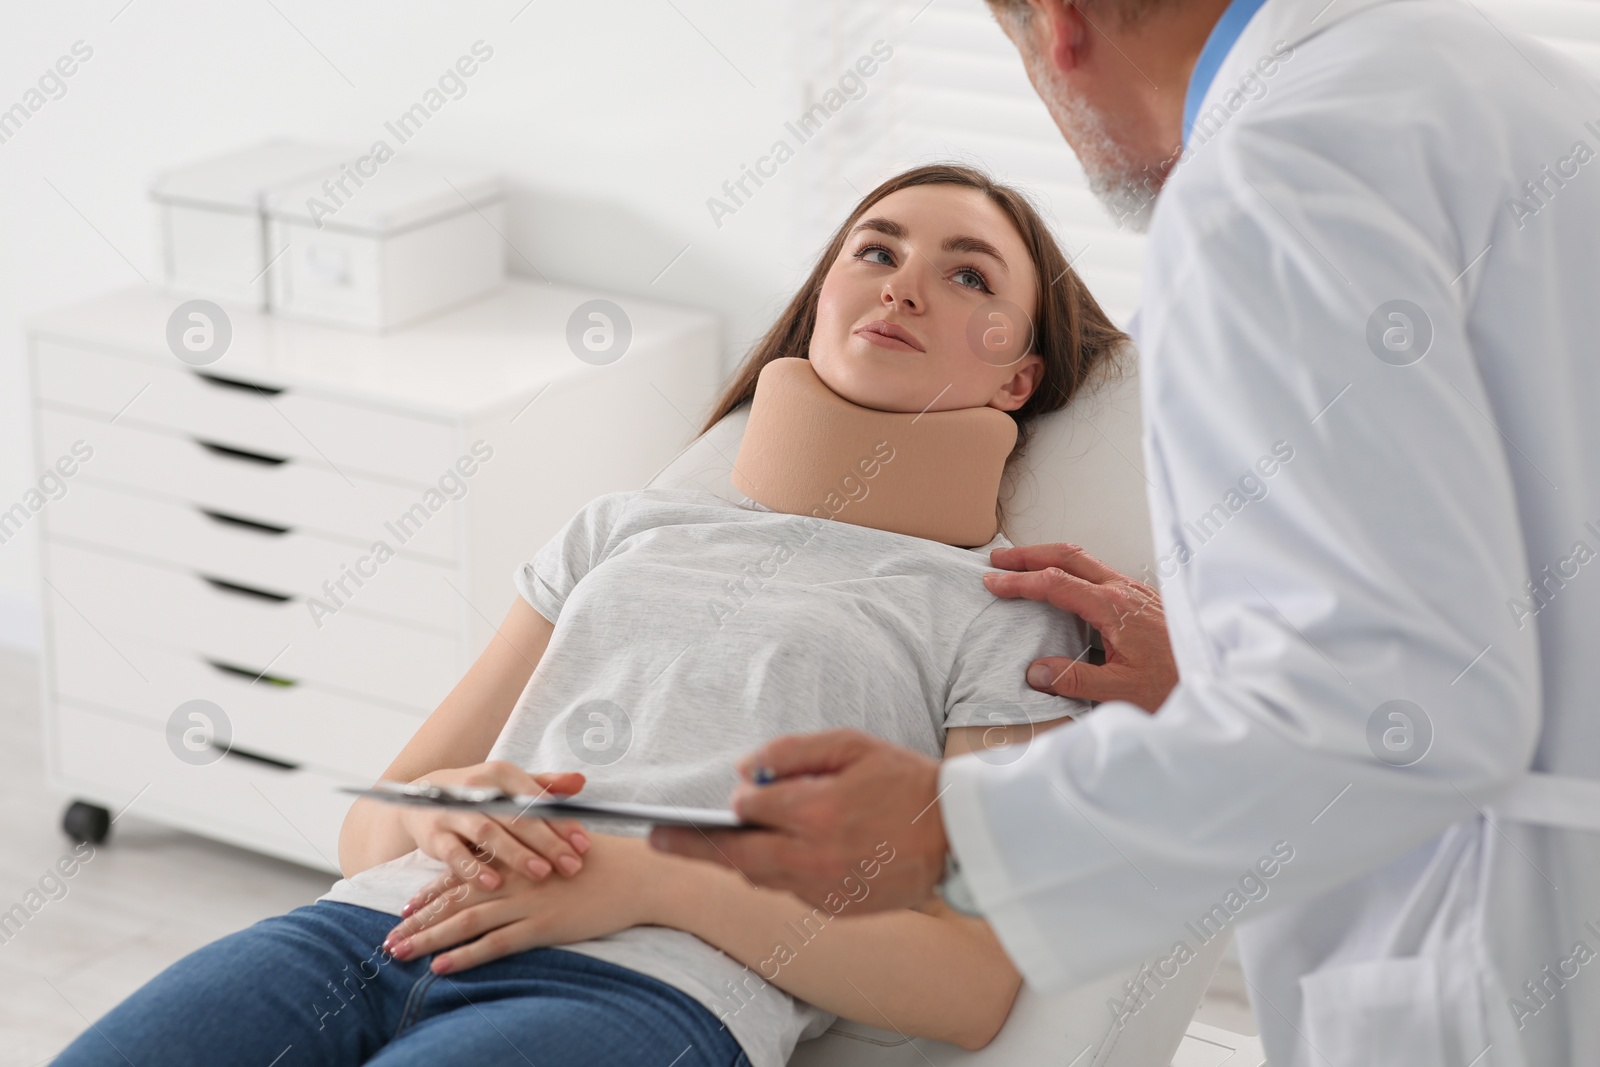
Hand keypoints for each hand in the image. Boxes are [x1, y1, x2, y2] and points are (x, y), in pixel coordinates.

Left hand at [381, 833, 662, 973]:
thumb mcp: (565, 847)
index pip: (465, 874)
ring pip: (465, 921)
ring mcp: (527, 902)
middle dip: (418, 918)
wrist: (639, 875)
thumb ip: (537, 852)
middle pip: (455, 899)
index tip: (408, 904)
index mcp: (518, 857)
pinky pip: (495, 943)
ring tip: (398, 952)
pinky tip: (441, 966)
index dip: (433, 890)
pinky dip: (465, 955)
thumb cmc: (607, 861)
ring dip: (428, 937)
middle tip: (388, 937)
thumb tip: (518, 862)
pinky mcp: (543, 926)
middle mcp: (515, 878)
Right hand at [395, 761, 589, 891]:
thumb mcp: (510, 786)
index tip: (584, 845)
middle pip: (517, 817)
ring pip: (488, 832)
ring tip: (542, 873)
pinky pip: (454, 853)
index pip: (537, 799)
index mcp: (502, 775)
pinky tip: (493, 883)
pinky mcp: (434, 834)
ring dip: (516, 854)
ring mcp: (454, 811)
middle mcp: (478, 789)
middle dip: (547, 842)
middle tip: (572, 866)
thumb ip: (545, 786)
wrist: (422, 799)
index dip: (562, 822)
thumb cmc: (480, 796)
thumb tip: (581, 781)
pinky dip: (473, 869)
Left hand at [649, 729, 945, 912]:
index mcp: (816, 812)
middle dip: (690, 845)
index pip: (747, 810)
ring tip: (706, 845)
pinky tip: (775, 856)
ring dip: (736, 860)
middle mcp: (813, 857)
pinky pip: (790, 891)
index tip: (719, 801)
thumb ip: (792, 753)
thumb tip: (744, 772)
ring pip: (760, 877)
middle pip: (735, 855)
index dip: (735, 801)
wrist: (958, 836)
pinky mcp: (836, 909)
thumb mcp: (851, 746)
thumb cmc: (904, 781)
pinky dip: (776, 873)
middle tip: (655, 838)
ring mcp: (824, 889)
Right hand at [983, 542, 1177, 712]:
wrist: (1217, 676)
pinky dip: (1069, 570)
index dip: (1020, 581)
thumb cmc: (1176, 682)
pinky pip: (1098, 573)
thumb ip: (1075, 680)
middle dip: (1029, 554)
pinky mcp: (1141, 599)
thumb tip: (1035, 671)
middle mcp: (1124, 590)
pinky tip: (1062, 586)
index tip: (993, 582)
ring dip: (1049, 559)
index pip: (1056, 583)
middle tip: (999, 559)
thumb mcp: (1122, 690)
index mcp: (1114, 607)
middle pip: (1068, 556)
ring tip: (1023, 566)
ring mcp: (1134, 591)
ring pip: (1084, 560)